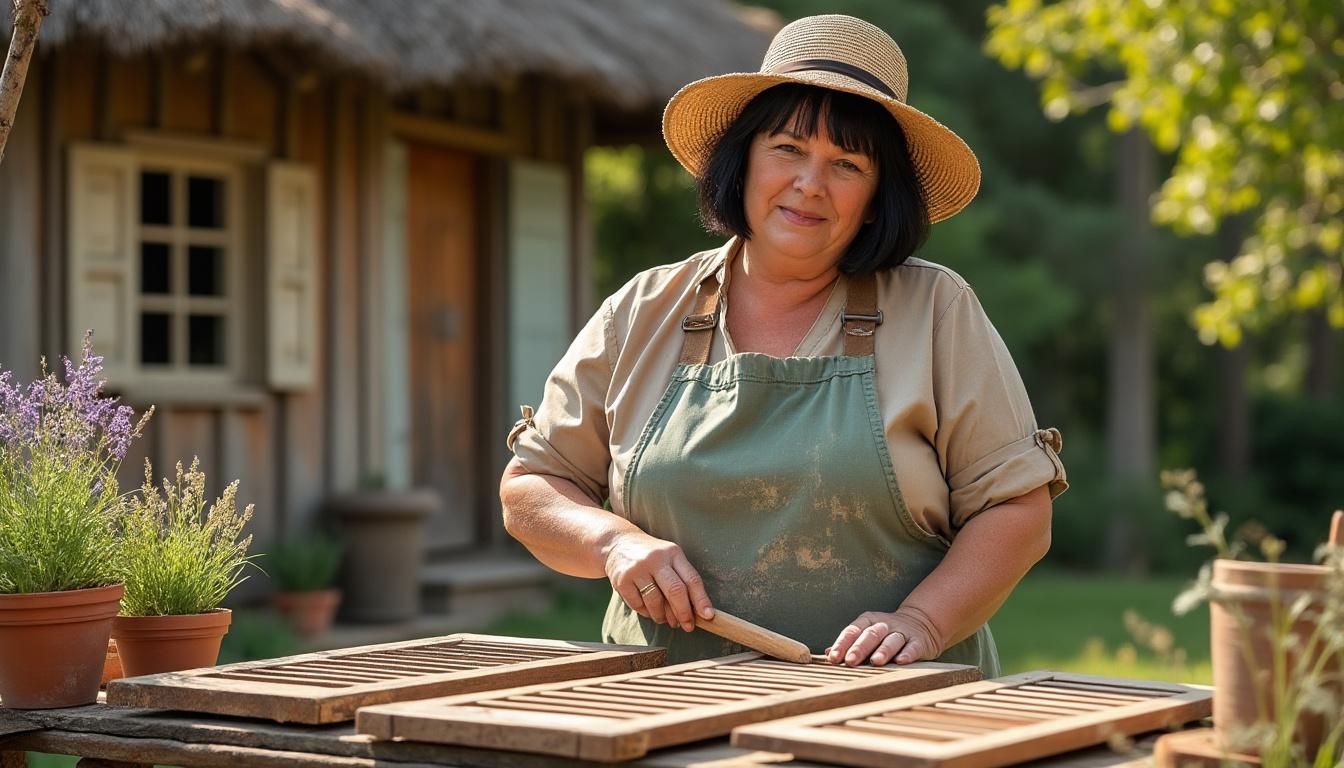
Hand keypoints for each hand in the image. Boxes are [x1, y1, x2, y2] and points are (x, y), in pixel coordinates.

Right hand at [602, 530, 713, 631]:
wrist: (617, 543)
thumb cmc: (651, 555)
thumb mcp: (669, 557)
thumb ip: (683, 579)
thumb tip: (698, 611)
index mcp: (673, 553)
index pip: (692, 579)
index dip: (701, 600)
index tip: (708, 616)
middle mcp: (655, 559)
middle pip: (675, 591)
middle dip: (684, 613)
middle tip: (688, 626)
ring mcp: (637, 569)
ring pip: (656, 603)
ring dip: (663, 617)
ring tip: (666, 620)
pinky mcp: (622, 580)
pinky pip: (638, 605)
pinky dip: (646, 613)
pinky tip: (649, 611)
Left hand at [825, 608, 943, 665]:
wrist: (921, 623)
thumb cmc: (885, 635)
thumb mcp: (866, 634)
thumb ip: (849, 644)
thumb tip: (827, 653)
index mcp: (868, 621)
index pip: (852, 631)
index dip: (842, 644)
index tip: (833, 658)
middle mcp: (884, 625)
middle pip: (870, 634)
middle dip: (859, 648)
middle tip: (850, 661)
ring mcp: (902, 632)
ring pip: (892, 640)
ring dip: (883, 650)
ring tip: (875, 661)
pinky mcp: (918, 641)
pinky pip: (913, 647)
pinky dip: (907, 653)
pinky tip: (901, 661)